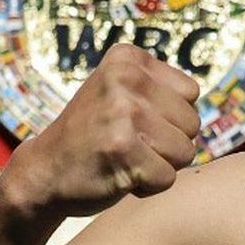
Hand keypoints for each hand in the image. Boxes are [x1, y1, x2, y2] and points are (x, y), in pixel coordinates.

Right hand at [1, 44, 200, 219]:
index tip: (132, 120)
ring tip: (124, 158)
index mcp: (127, 59)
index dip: (170, 116)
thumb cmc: (93, 134)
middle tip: (127, 143)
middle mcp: (125, 79)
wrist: (42, 173)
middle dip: (168, 142)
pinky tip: (118, 175)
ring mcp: (123, 114)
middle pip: (193, 123)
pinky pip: (168, 178)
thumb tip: (202, 102)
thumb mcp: (121, 92)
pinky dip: (148, 186)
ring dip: (160, 165)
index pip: (191, 92)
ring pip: (185, 151)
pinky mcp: (123, 152)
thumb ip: (162, 88)